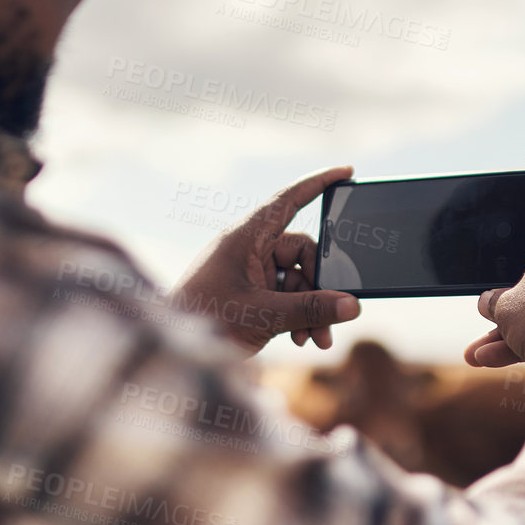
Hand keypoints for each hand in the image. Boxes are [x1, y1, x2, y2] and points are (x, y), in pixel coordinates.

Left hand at [173, 165, 362, 355]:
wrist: (171, 352)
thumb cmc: (205, 322)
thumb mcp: (265, 315)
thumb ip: (311, 309)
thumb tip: (353, 307)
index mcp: (245, 238)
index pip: (288, 201)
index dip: (318, 184)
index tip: (346, 172)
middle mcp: (249, 250)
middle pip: (302, 252)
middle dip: (320, 287)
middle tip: (332, 319)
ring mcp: (249, 273)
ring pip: (297, 280)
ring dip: (311, 309)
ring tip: (315, 338)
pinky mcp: (250, 294)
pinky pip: (285, 296)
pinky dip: (297, 315)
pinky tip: (300, 338)